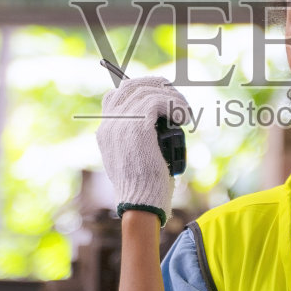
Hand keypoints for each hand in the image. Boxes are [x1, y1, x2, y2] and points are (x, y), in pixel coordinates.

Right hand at [96, 76, 191, 222]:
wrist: (141, 204)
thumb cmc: (145, 187)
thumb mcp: (134, 160)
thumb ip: (136, 141)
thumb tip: (159, 125)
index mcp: (106, 132)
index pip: (116, 95)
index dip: (140, 89)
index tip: (162, 97)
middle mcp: (110, 125)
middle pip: (131, 86)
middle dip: (158, 87)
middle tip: (177, 101)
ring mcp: (121, 124)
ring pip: (148, 92)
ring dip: (172, 98)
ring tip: (185, 113)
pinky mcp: (137, 127)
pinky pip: (158, 101)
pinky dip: (175, 105)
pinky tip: (184, 118)